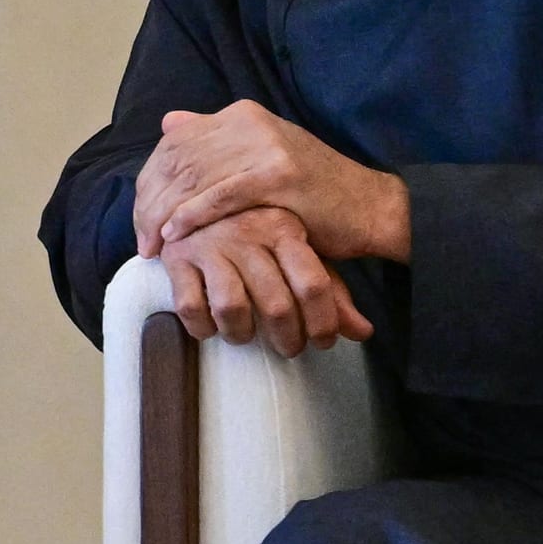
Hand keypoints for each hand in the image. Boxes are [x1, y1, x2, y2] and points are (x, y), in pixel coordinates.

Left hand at [135, 99, 411, 264]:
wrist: (370, 207)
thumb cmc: (312, 193)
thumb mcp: (262, 158)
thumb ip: (216, 141)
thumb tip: (169, 121)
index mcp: (242, 114)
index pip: (175, 142)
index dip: (150, 180)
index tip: (141, 216)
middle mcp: (250, 122)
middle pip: (178, 159)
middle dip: (151, 201)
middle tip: (141, 238)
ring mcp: (265, 146)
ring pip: (193, 178)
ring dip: (164, 214)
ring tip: (152, 244)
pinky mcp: (278, 175)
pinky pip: (220, 195)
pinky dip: (192, 216)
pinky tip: (175, 236)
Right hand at [160, 207, 374, 354]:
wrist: (198, 194)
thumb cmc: (259, 234)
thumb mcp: (300, 252)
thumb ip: (331, 291)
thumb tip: (364, 332)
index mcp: (284, 226)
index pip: (313, 283)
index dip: (323, 322)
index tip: (323, 342)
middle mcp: (248, 232)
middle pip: (277, 304)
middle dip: (287, 339)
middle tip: (289, 349)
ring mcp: (211, 243)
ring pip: (232, 309)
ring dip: (242, 335)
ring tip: (246, 336)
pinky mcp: (177, 257)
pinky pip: (190, 306)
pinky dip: (202, 326)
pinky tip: (211, 326)